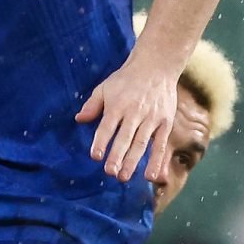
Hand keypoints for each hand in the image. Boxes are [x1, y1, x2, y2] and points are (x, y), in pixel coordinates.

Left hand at [76, 55, 178, 182]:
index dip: (101, 141)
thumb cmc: (127, 79)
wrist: (156, 66)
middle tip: (110, 172)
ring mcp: (151, 118)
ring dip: (133, 161)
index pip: (107, 126)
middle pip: (125, 137)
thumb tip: (79, 119)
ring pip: (141, 143)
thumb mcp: (106, 87)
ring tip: (124, 177)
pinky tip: (152, 175)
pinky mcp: (165, 123)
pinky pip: (161, 144)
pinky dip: (157, 160)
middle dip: (117, 156)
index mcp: (118, 104)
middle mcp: (134, 112)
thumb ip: (93, 105)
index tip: (95, 156)